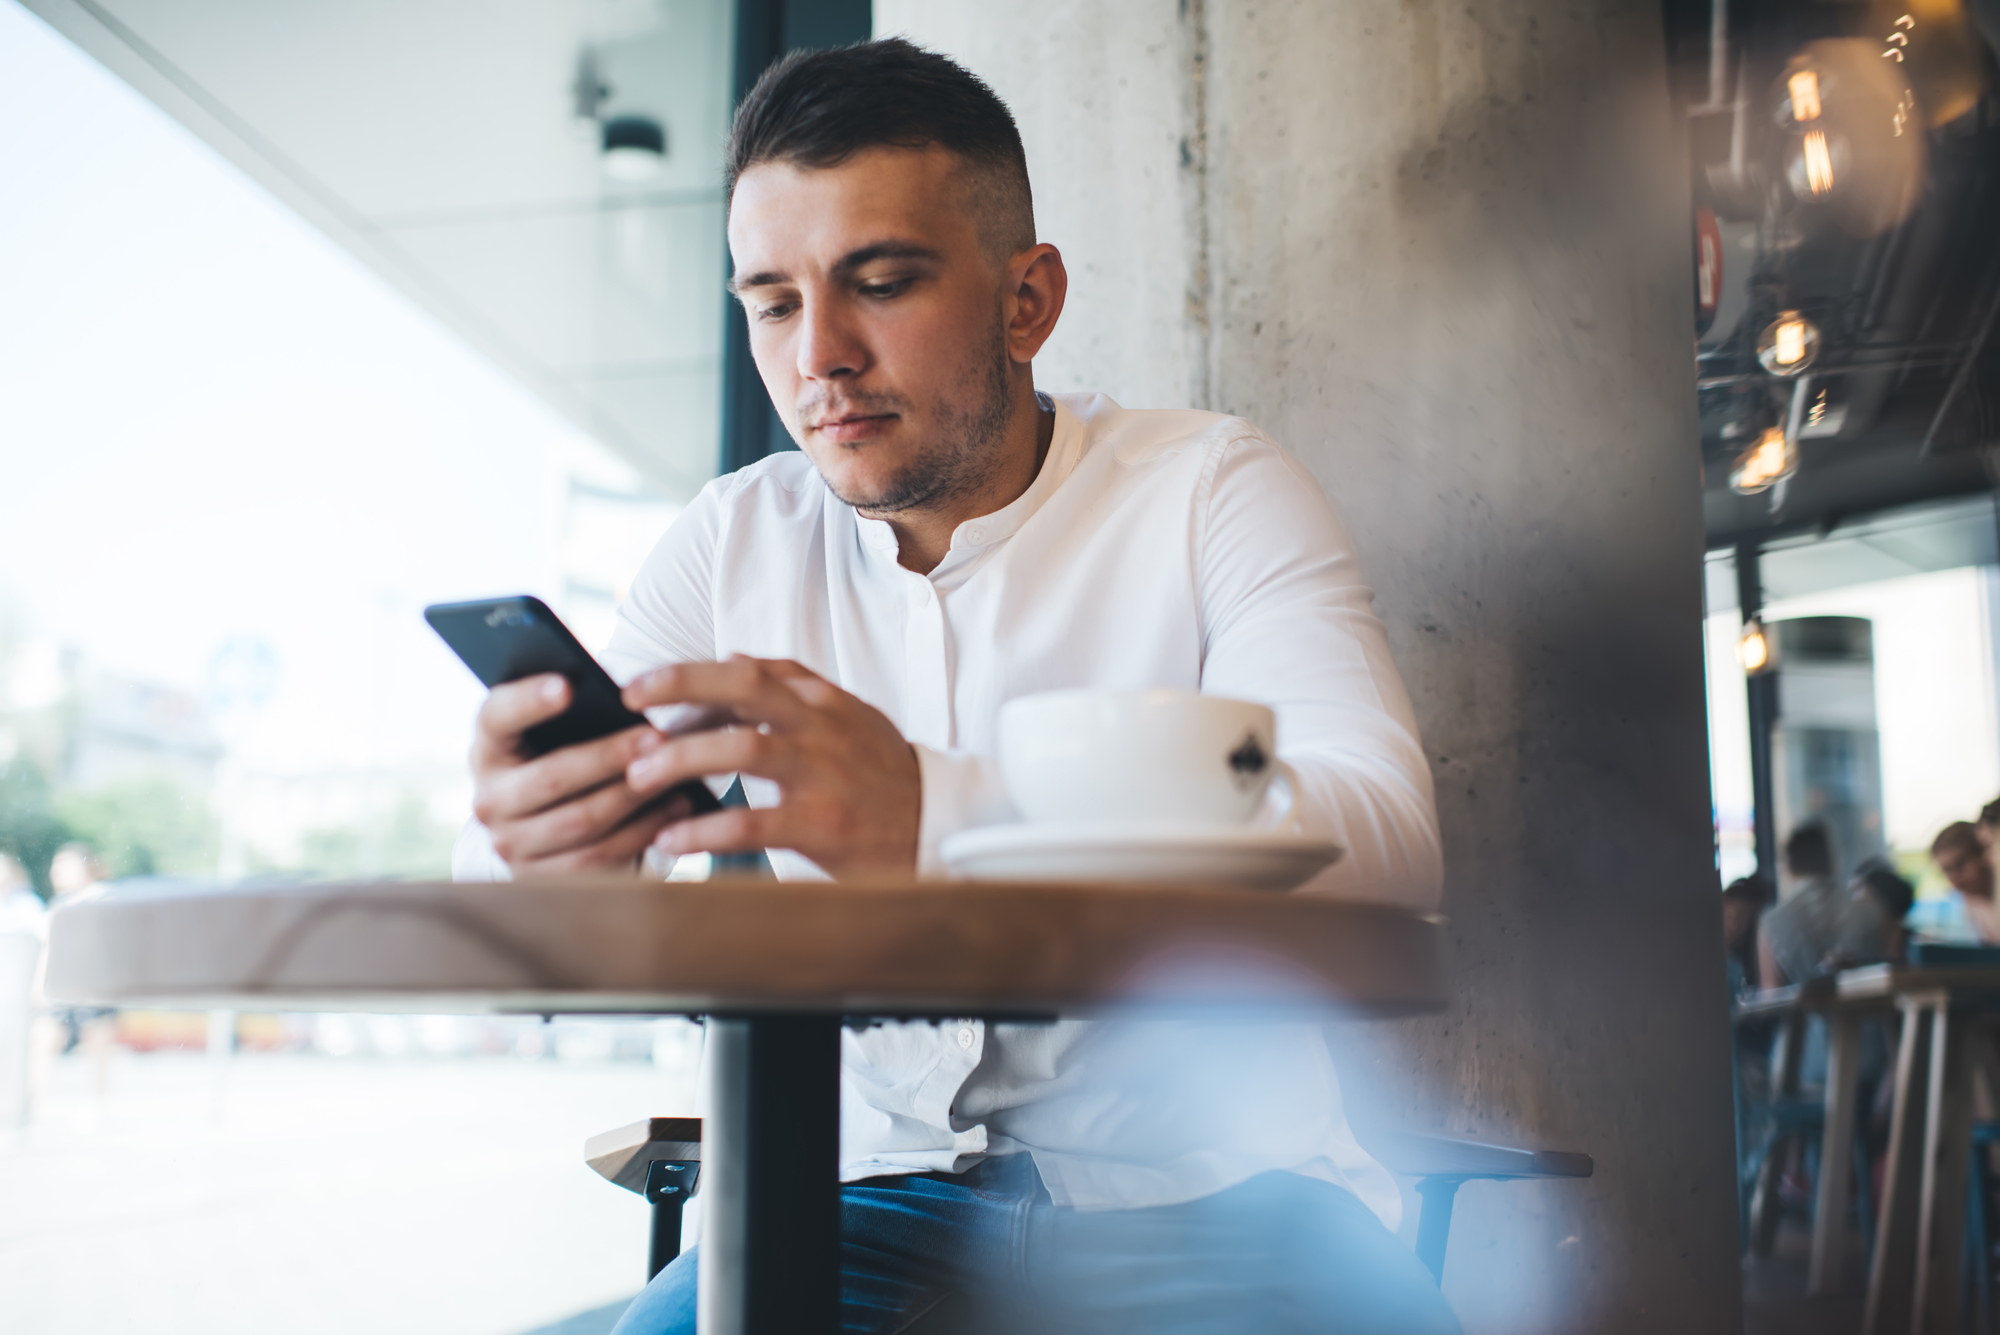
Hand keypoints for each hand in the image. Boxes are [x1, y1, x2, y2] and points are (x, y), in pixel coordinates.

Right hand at [469, 674, 704, 874]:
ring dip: (634, 796)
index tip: (566, 686)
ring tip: (675, 773)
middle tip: (656, 737)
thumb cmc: (561, 756)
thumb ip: (575, 711)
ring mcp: (510, 844)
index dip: (528, 700)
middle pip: (552, 777)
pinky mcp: (540, 878)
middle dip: (610, 756)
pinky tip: (673, 810)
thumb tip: (625, 696)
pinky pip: (597, 858)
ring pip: (581, 820)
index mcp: (489, 747)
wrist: (547, 823)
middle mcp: (489, 799)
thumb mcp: (555, 732)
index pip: (497, 716)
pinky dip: (641, 832)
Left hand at [621, 656, 920, 876]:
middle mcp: (822, 726)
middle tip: (630, 704)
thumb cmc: (882, 774)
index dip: (690, 674)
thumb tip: (733, 658)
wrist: (937, 826)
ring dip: (683, 757)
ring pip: (743, 747)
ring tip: (640, 776)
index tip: (642, 687)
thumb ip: (793, 688)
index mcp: (823, 700)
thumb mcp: (847, 717)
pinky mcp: (822, 825)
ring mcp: (823, 774)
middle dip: (680, 686)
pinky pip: (753, 822)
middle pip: (744, 686)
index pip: (749, 669)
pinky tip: (672, 838)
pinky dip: (705, 830)